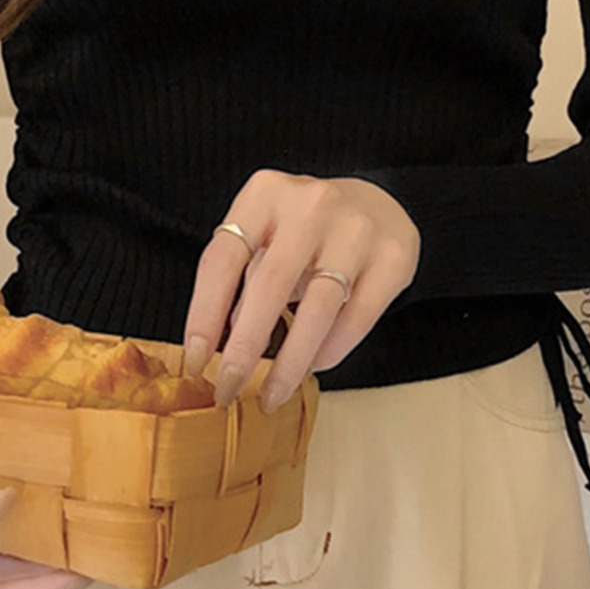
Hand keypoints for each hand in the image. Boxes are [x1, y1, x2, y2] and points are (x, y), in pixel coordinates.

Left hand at [181, 171, 420, 413]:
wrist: (379, 203)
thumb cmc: (307, 228)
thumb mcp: (266, 236)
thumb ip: (243, 281)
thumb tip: (222, 344)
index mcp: (265, 194)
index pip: (222, 259)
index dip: (203, 316)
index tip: (195, 362)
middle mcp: (311, 205)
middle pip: (269, 286)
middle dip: (244, 349)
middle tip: (229, 390)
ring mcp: (356, 229)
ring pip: (317, 309)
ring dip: (290, 362)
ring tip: (272, 394)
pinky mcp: (393, 256)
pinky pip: (356, 318)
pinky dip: (330, 350)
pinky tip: (314, 365)